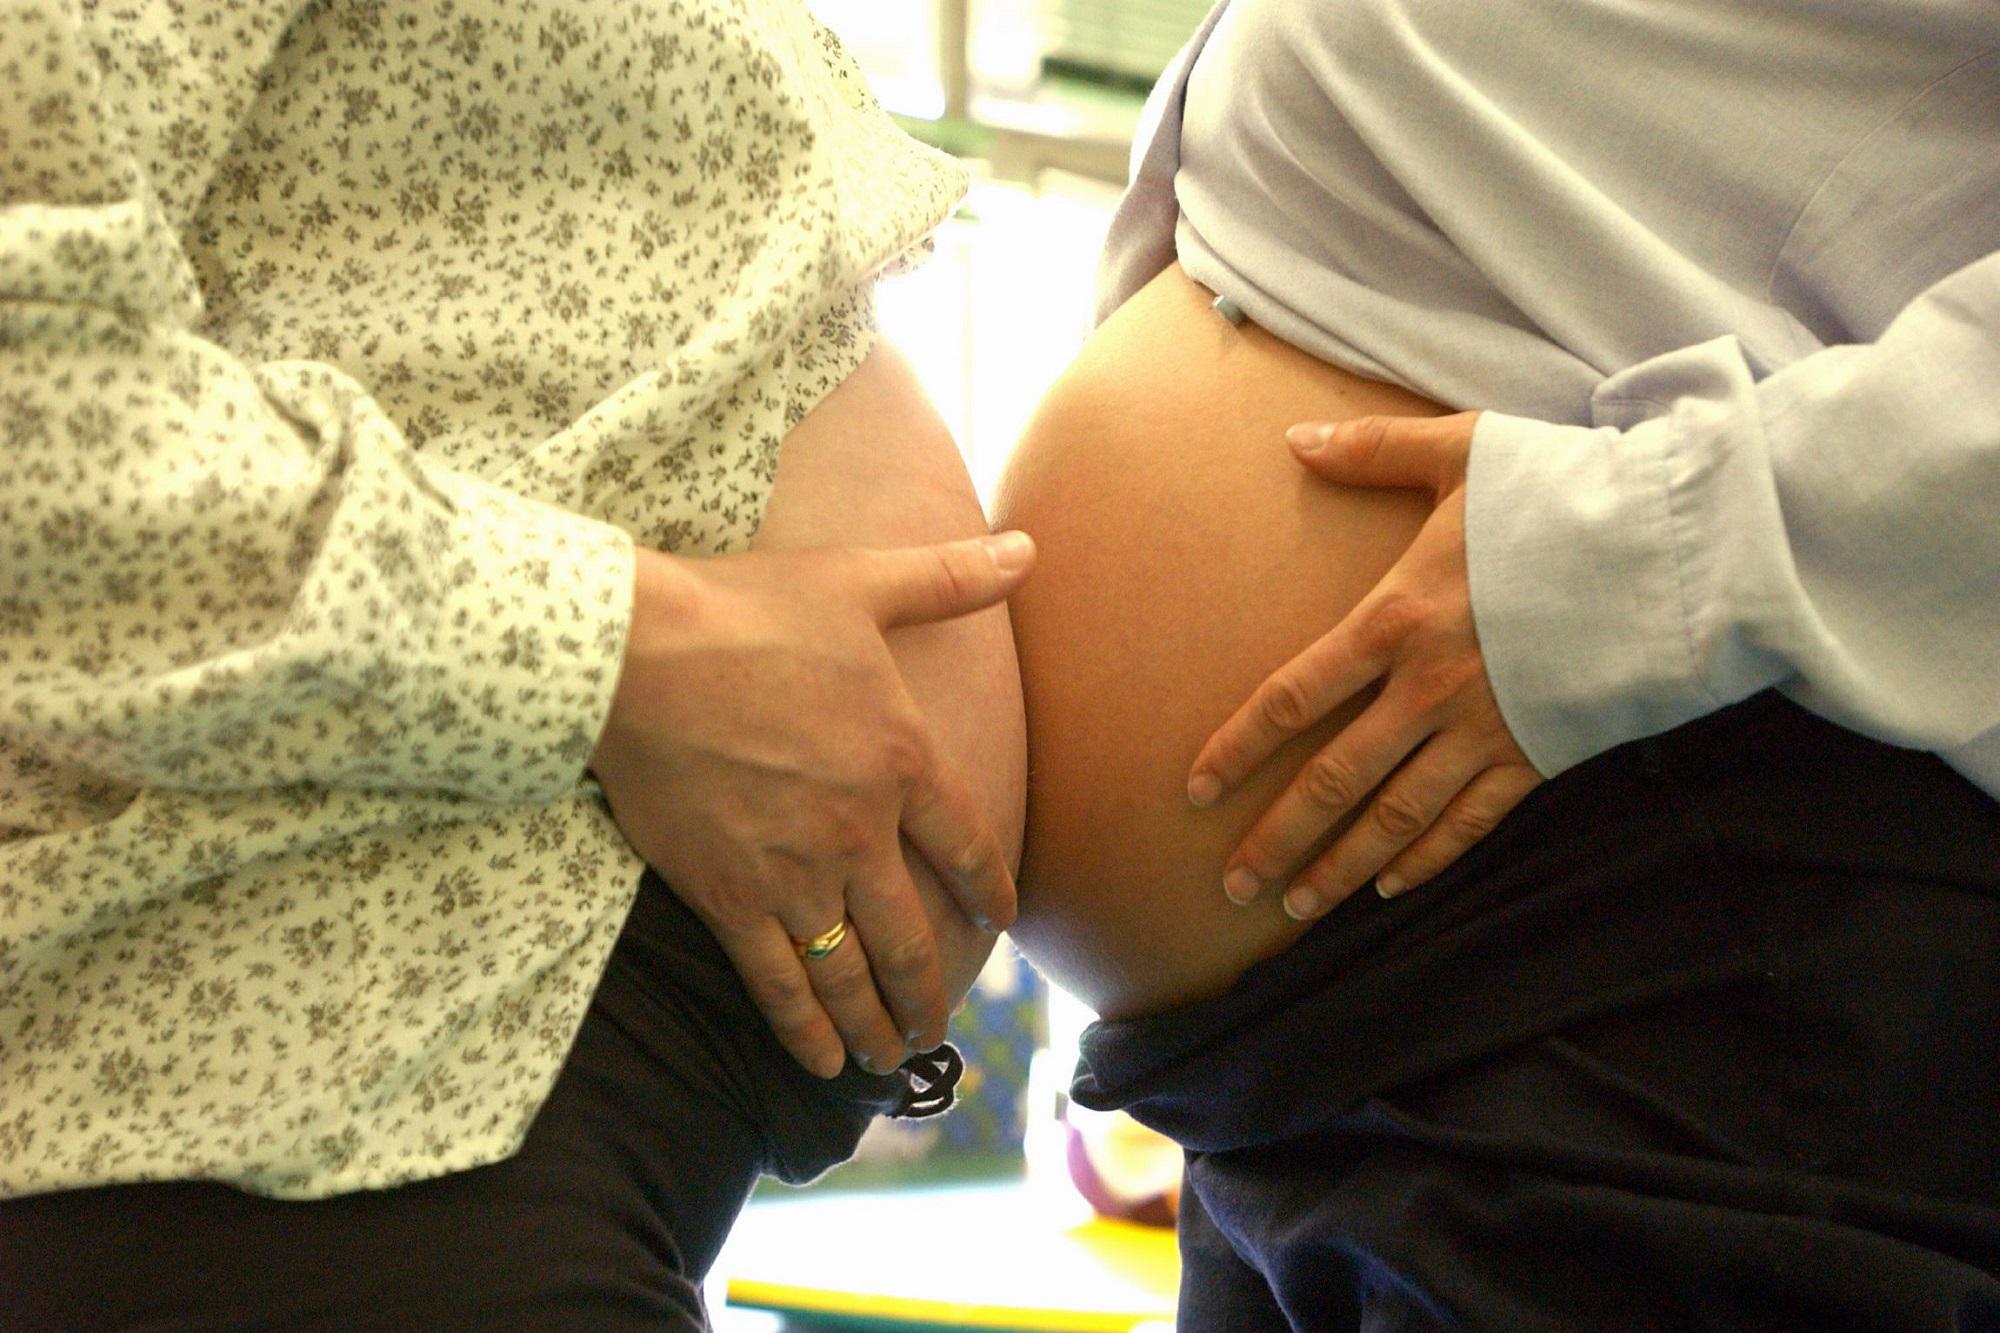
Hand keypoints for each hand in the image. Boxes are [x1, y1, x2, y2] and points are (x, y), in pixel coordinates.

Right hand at [589, 531, 1034, 1077]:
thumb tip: (1028, 547)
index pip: (967, 846)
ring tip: (893, 1055)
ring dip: (877, 1022)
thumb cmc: (748, 609)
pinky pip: (776, 981)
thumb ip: (949, 578)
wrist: (636, 651)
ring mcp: (792, 873)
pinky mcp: (726, 896)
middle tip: (940, 1027)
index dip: (990, 890)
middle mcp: (857, 830)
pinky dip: (803, 1028)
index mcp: (901, 760)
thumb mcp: (861, 582)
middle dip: (930, 990)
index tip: (1001, 921)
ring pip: (850, 971)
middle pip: (911, 935)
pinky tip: (822, 1060)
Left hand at [1188, 413, 1541, 919]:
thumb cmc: (1566, 492)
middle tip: (1232, 885)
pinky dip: (1428, 861)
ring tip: (1295, 909)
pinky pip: (1470, 824)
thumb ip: (1373, 450)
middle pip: (1332, 780)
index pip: (1291, 696)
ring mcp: (1485, 731)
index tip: (1196, 790)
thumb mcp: (1463, 452)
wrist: (1679, 549)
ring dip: (1341, 868)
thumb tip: (1295, 439)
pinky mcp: (1539, 757)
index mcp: (1395, 619)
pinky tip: (1392, 889)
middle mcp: (1428, 689)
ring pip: (1395, 819)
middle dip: (1277, 839)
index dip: (1239, 748)